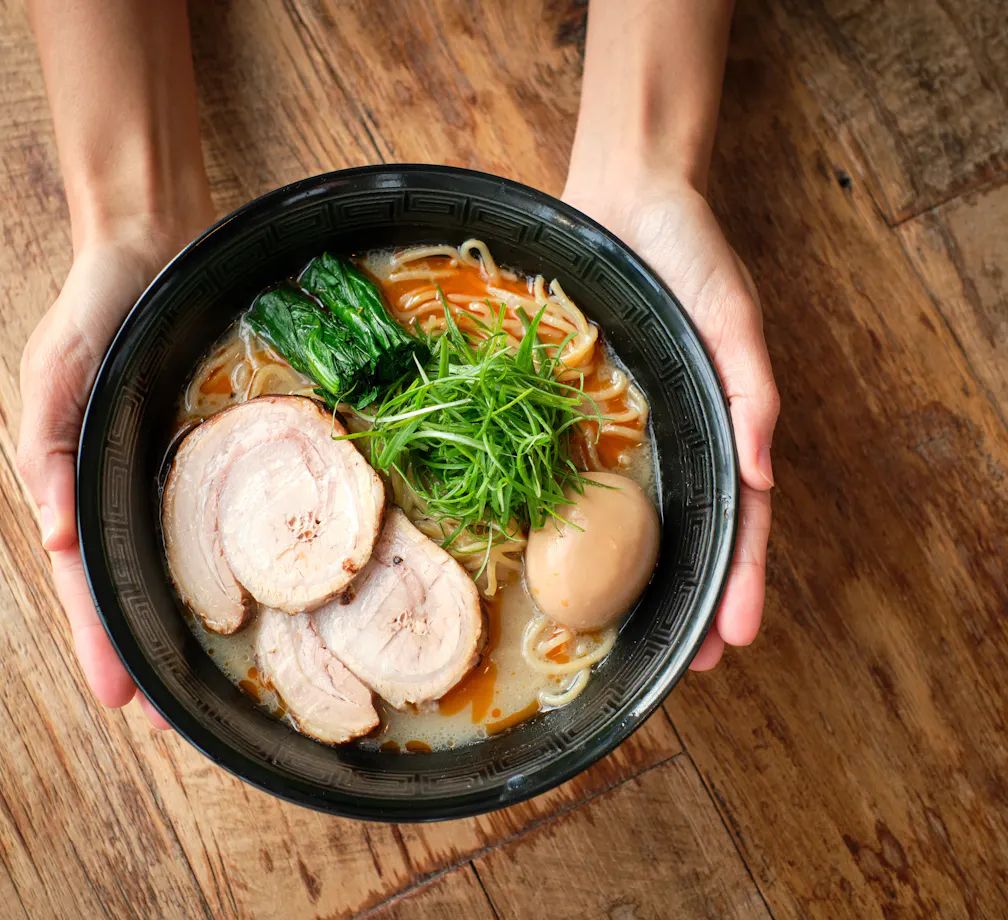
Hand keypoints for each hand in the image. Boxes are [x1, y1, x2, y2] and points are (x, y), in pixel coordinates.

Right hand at [16, 217, 207, 728]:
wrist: (159, 243)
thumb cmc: (96, 305)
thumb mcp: (55, 368)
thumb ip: (46, 444)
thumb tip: (53, 533)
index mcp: (84, 480)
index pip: (90, 578)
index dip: (103, 641)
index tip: (125, 702)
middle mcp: (131, 487)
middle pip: (139, 587)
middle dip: (154, 655)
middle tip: (181, 722)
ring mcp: (176, 473)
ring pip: (187, 562)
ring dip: (198, 621)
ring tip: (225, 680)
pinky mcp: (221, 450)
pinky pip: (232, 512)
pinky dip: (243, 555)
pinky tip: (275, 589)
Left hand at [564, 172, 779, 670]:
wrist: (620, 197)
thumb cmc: (689, 252)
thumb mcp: (734, 314)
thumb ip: (754, 389)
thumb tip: (764, 469)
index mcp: (725, 419)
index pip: (742, 517)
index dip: (740, 579)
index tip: (732, 641)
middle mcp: (682, 431)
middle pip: (695, 531)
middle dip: (696, 599)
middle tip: (688, 666)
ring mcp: (635, 425)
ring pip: (642, 515)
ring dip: (645, 578)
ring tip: (636, 634)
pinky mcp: (586, 409)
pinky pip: (585, 470)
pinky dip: (585, 519)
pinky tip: (571, 557)